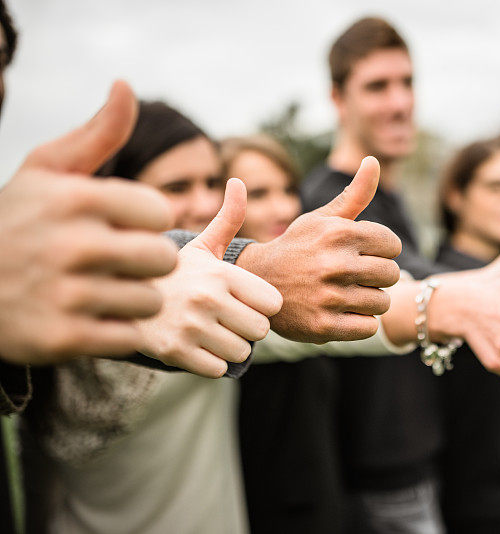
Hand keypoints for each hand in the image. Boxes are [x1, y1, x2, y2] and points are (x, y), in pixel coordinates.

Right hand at [0, 81, 178, 364]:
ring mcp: (64, 295)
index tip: (120, 226)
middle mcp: (69, 244)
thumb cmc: (18, 221)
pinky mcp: (61, 340)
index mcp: (73, 198)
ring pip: (150, 301)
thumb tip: (126, 86)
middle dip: (148, 262)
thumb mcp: (47, 171)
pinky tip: (95, 319)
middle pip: (163, 258)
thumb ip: (97, 134)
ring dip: (136, 299)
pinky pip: (129, 338)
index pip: (160, 212)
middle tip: (120, 263)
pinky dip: (120, 332)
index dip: (146, 222)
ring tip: (107, 291)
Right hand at [136, 179, 281, 377]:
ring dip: (230, 346)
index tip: (242, 299)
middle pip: (261, 330)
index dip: (261, 304)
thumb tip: (239, 181)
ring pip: (241, 352)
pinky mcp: (174, 353)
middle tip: (226, 318)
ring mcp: (189, 327)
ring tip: (209, 330)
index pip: (274, 304)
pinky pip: (218, 369)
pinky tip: (196, 345)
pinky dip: (211, 362)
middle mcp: (206, 298)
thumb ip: (229, 217)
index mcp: (221, 272)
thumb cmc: (175, 274)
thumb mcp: (202, 245)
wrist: (120, 299)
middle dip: (248, 327)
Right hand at [236, 156, 400, 342]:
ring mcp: (329, 298)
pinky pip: (369, 327)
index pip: (392, 244)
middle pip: (391, 274)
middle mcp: (335, 264)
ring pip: (382, 302)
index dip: (381, 249)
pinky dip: (361, 322)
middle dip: (377, 275)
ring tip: (347, 293)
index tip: (362, 253)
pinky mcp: (324, 326)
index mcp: (339, 233)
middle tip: (355, 275)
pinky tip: (343, 311)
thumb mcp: (322, 218)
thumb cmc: (298, 247)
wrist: (257, 284)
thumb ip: (355, 193)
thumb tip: (373, 161)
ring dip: (370, 299)